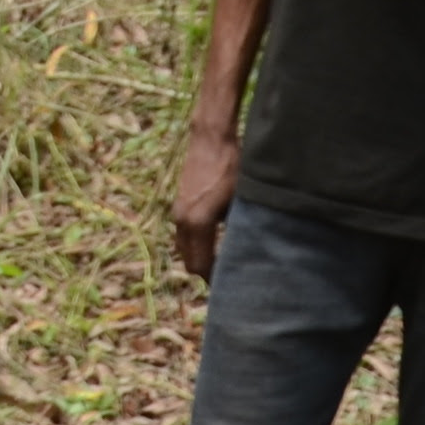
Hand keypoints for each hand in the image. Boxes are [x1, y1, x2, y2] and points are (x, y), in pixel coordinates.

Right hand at [169, 111, 239, 284]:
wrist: (211, 138)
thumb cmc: (232, 166)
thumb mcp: (242, 201)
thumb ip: (239, 230)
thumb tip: (247, 254)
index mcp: (197, 223)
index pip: (202, 266)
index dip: (217, 281)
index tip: (233, 286)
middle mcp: (182, 221)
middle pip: (190, 262)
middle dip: (208, 273)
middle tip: (230, 278)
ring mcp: (177, 212)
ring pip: (185, 249)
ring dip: (200, 258)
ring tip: (223, 262)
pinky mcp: (178, 204)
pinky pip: (184, 236)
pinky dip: (196, 244)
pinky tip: (215, 241)